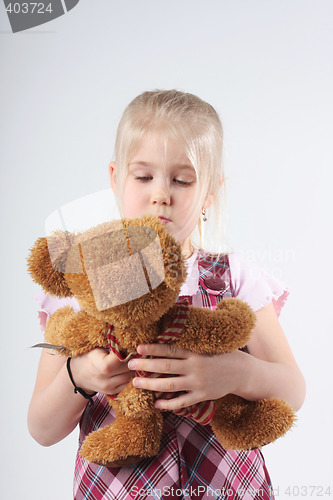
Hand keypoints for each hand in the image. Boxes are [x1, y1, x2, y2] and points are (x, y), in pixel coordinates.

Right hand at [69, 348, 133, 395]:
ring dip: (131, 368)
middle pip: (128, 368)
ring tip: (126, 360)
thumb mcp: (97, 349)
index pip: (122, 359)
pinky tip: (123, 369)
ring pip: (130, 376)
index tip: (125, 346)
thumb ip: (113, 347)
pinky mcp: (113, 393)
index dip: (126, 351)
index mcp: (102, 366)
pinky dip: (127, 375)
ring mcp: (109, 388)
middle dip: (131, 359)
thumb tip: (129, 343)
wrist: (79, 375)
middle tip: (129, 352)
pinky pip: (127, 383)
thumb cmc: (89, 357)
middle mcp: (106, 380)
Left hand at [128, 344, 244, 411]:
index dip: (153, 348)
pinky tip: (157, 404)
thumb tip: (175, 324)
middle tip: (130, 365)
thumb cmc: (223, 354)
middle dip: (146, 365)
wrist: (243, 372)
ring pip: (170, 385)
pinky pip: (182, 402)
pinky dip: (169, 404)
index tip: (138, 348)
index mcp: (195, 352)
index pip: (170, 349)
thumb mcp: (209, 344)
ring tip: (136, 383)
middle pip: (165, 367)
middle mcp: (195, 367)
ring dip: (151, 385)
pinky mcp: (202, 396)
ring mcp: (198, 383)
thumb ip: (192, 340)